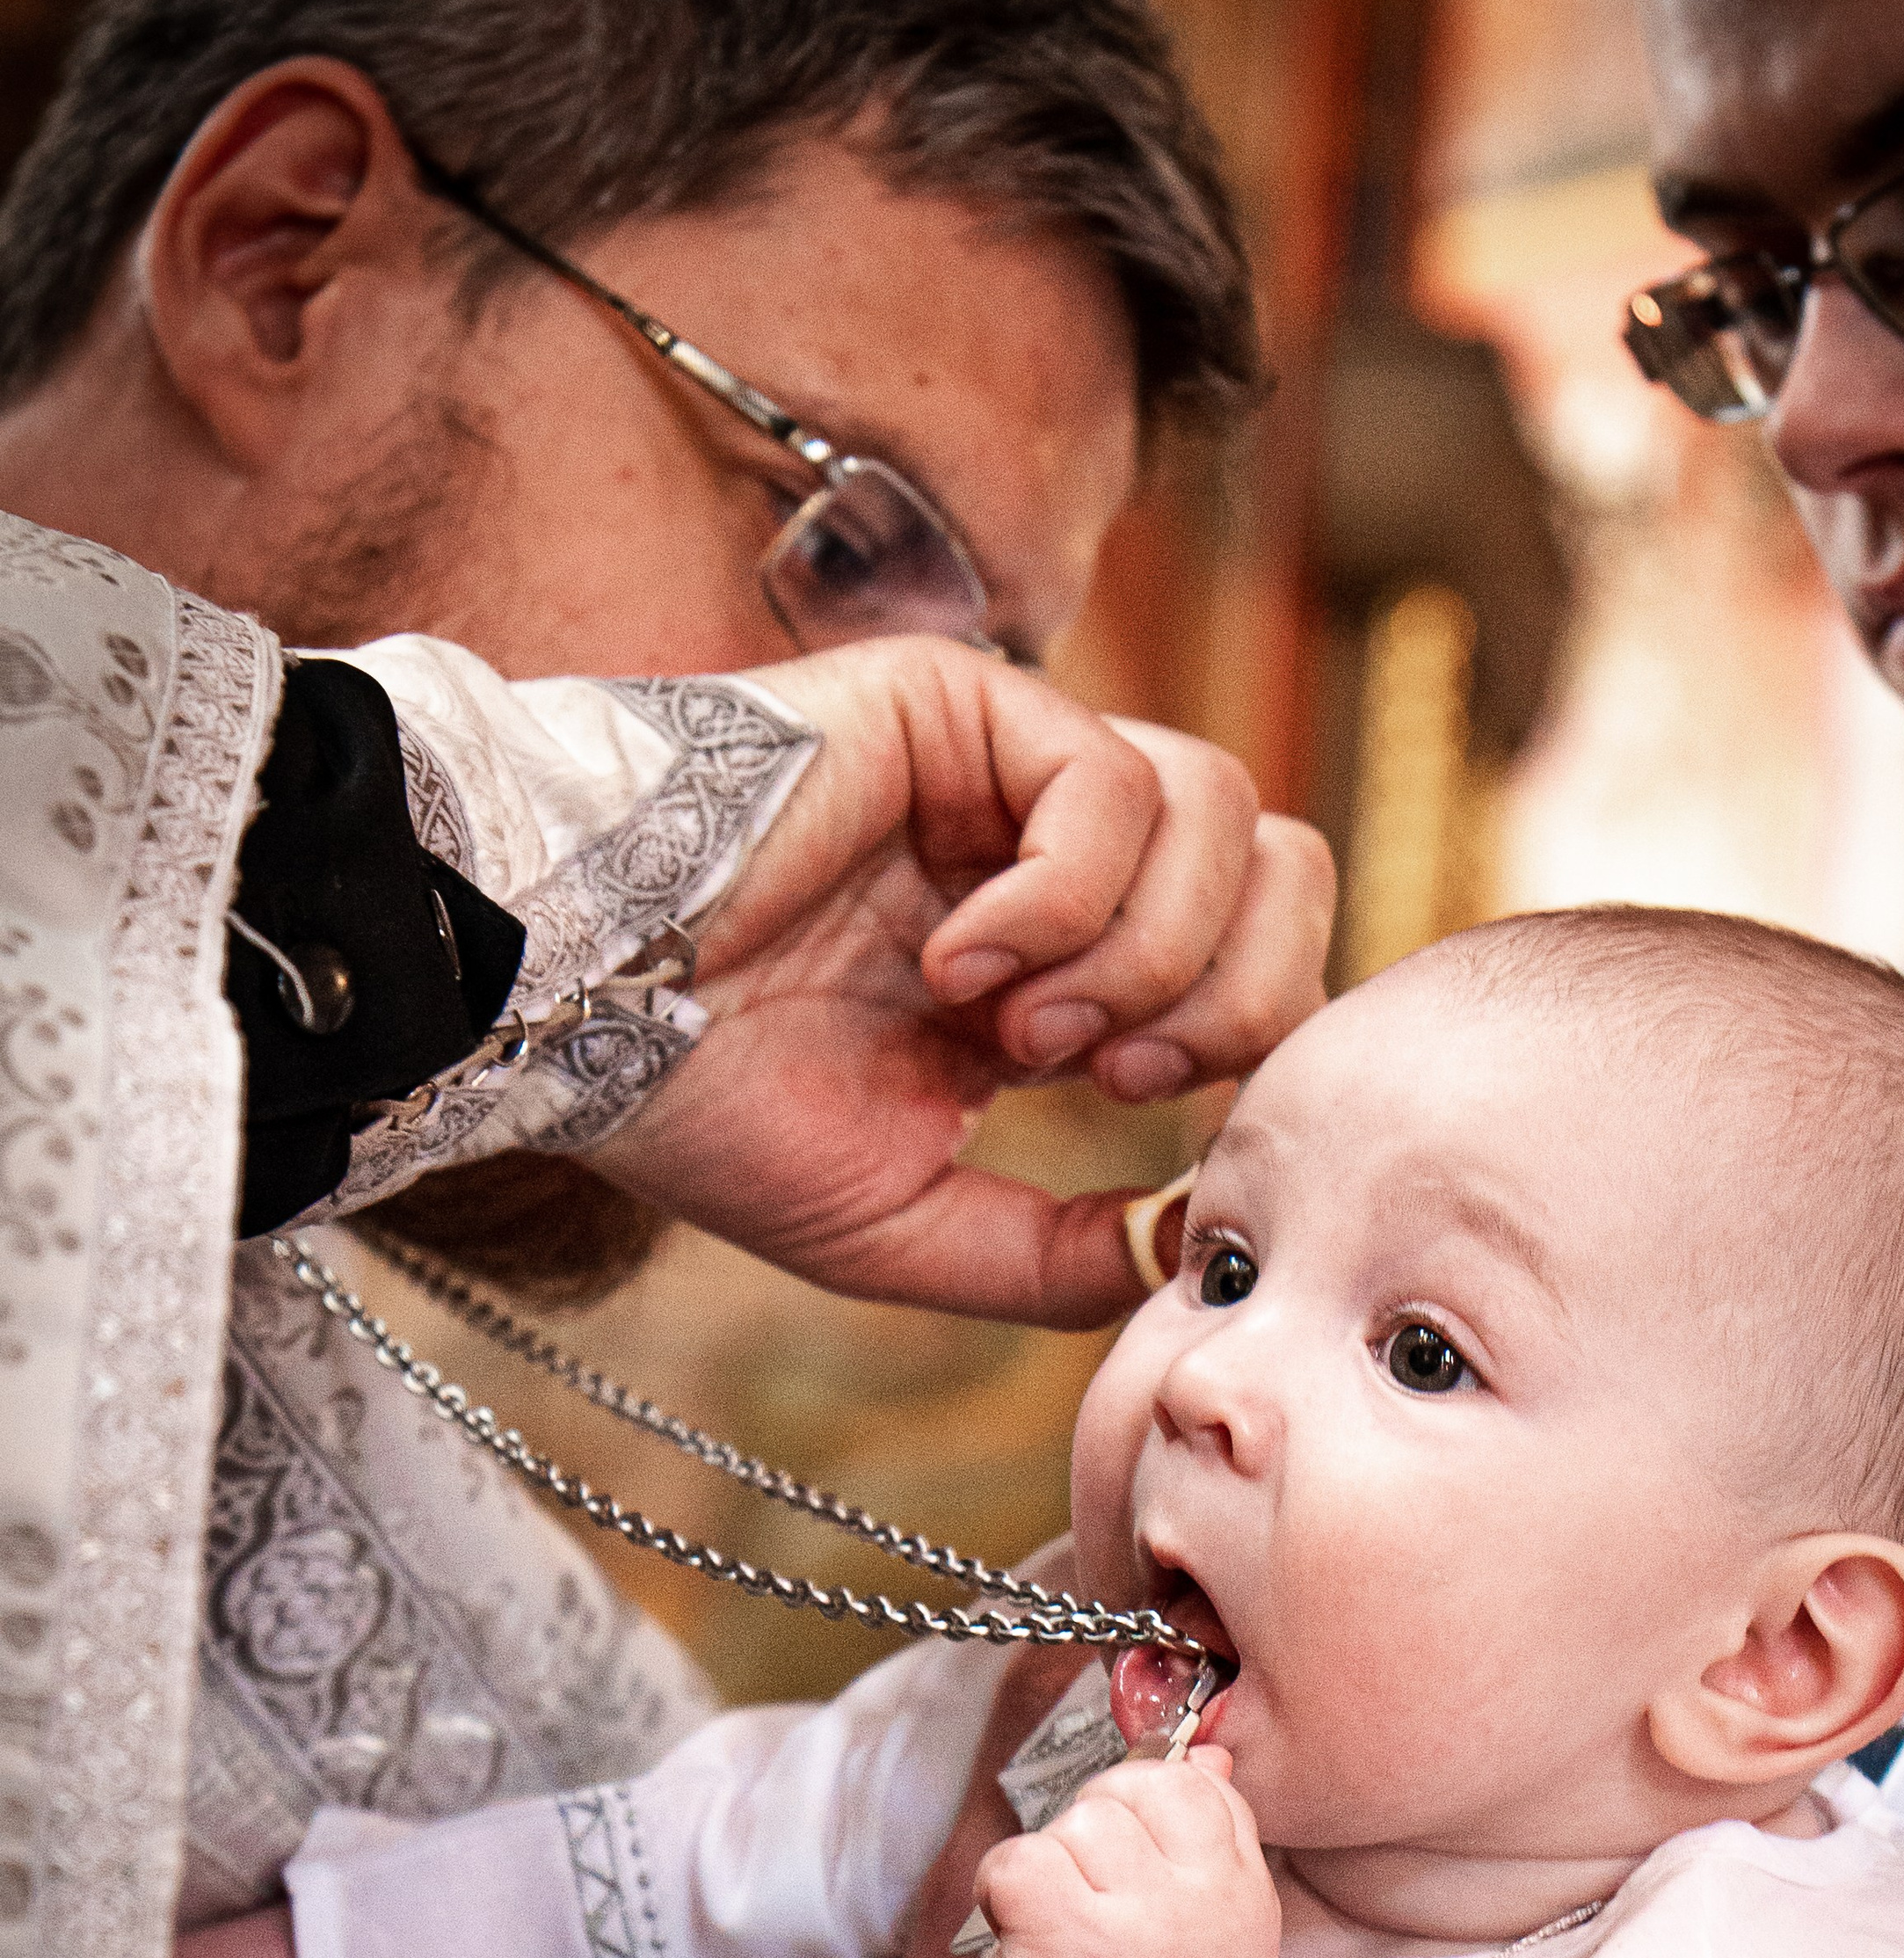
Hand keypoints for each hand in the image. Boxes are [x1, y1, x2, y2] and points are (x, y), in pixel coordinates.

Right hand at [591, 641, 1332, 1326]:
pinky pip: (1115, 783)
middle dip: (1229, 998)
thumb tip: (1195, 1241)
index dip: (1247, 1045)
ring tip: (1016, 1025)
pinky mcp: (964, 704)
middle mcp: (1054, 862)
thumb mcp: (908, 1227)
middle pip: (1285, 870)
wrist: (565, 1010)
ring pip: (1225, 813)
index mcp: (1060, 972)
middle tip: (1104, 1073)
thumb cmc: (700, 1109)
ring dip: (1142, 954)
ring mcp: (1011, 774)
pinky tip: (957, 957)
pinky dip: (1064, 899)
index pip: (1261, 960)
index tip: (1140, 1120)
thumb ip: (1059, 1253)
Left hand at [972, 1746, 1278, 1957]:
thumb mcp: (1210, 1931)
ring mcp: (1133, 1920)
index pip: (1191, 1783)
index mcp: (1242, 1892)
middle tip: (1092, 1921)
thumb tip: (1201, 1753)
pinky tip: (1022, 1943)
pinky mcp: (1062, 1938)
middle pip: (1123, 1794)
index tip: (1126, 1876)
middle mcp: (1199, 1902)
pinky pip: (1015, 1860)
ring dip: (1046, 1874)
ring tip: (1064, 1942)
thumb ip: (1211, 1837)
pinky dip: (998, 1895)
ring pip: (1069, 1824)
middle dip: (1089, 1844)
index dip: (1141, 1815)